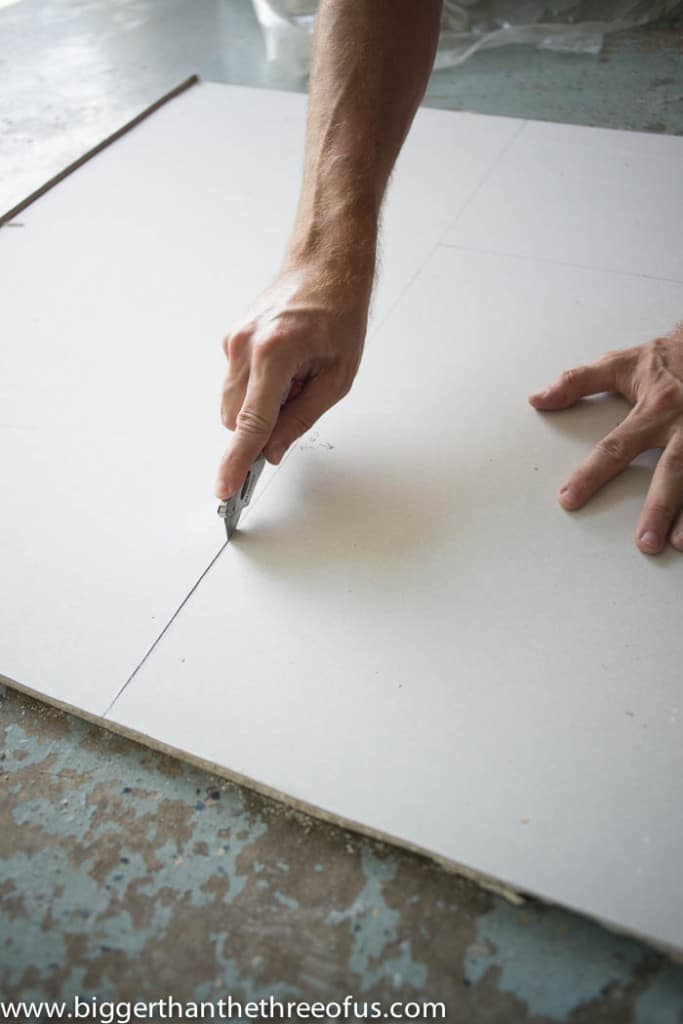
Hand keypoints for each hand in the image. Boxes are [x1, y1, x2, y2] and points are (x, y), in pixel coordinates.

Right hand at [215, 262, 369, 499]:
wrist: (325, 266)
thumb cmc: (338, 313)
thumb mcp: (337, 377)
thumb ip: (301, 419)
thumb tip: (273, 451)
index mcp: (275, 354)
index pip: (251, 424)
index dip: (237, 462)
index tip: (224, 488)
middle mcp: (245, 346)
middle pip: (237, 419)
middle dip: (262, 426)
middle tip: (300, 397)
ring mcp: (233, 341)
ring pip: (234, 404)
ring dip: (261, 405)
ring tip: (296, 374)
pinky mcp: (230, 339)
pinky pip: (236, 383)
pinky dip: (258, 387)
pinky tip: (284, 364)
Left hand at [529, 323, 682, 554]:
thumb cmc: (667, 360)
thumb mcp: (621, 363)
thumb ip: (576, 382)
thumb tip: (537, 398)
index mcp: (655, 406)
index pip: (615, 447)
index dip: (590, 474)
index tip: (569, 499)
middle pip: (670, 469)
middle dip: (658, 507)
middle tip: (644, 541)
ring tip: (678, 543)